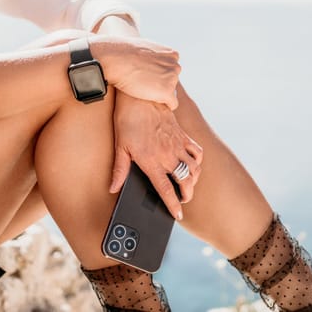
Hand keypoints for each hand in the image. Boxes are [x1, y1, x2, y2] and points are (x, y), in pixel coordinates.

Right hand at [91, 36, 180, 109]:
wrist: (114, 59)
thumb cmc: (123, 53)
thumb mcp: (145, 47)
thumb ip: (154, 55)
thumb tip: (152, 60)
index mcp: (172, 54)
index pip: (172, 70)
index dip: (159, 75)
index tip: (146, 75)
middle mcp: (175, 66)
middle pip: (173, 82)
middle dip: (161, 84)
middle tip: (143, 84)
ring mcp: (172, 79)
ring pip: (171, 93)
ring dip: (159, 94)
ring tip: (142, 90)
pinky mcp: (167, 92)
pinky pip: (172, 104)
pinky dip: (165, 106)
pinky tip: (152, 103)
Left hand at [109, 92, 202, 219]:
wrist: (141, 96)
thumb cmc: (128, 120)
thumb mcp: (120, 147)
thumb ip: (119, 170)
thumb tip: (113, 188)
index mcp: (151, 161)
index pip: (166, 189)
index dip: (173, 204)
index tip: (178, 214)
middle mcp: (168, 155)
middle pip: (185, 181)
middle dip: (187, 194)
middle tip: (184, 200)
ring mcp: (178, 144)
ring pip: (194, 168)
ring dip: (194, 180)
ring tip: (189, 185)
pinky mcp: (183, 135)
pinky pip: (196, 151)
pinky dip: (197, 161)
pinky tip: (193, 164)